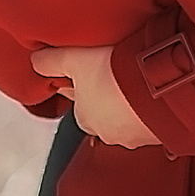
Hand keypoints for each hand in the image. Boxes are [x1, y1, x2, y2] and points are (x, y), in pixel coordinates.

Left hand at [32, 45, 159, 148]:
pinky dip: (154, 109)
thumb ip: (50, 62)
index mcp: (84, 118)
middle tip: (117, 73)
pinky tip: (158, 92)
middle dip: (110, 97)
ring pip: (130, 118)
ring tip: (139, 80)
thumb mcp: (73, 60)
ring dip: (133, 105)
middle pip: (104, 113)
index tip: (92, 71)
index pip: (78, 104)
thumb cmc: (113, 75)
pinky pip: (154, 120)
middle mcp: (108, 133)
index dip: (83, 86)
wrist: (155, 84)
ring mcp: (136, 136)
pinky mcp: (160, 132)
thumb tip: (34, 61)